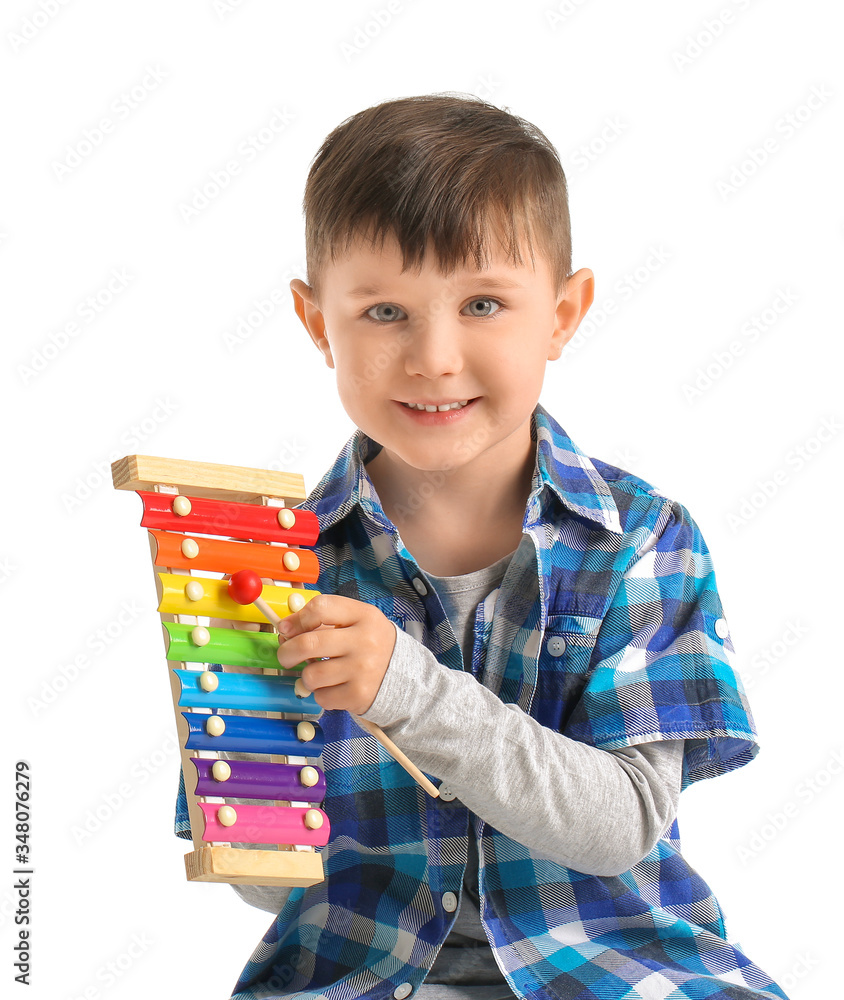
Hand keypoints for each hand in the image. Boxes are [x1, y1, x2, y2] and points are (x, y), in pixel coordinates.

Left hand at [275, 594, 396, 715]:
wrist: (404, 674)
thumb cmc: (370, 644)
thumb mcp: (356, 621)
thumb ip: (324, 620)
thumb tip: (286, 630)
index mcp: (363, 615)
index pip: (320, 608)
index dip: (296, 619)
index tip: (286, 629)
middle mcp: (364, 641)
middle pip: (308, 644)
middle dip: (287, 652)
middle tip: (286, 656)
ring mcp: (362, 669)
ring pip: (311, 675)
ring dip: (308, 676)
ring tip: (320, 673)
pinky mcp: (359, 695)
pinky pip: (322, 696)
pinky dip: (322, 694)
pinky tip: (335, 686)